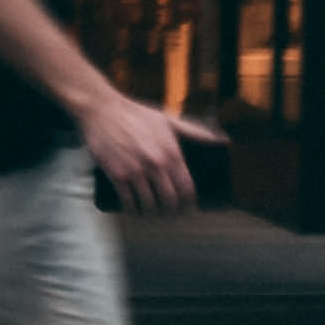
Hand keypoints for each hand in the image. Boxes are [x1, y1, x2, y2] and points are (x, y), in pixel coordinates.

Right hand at [78, 87, 202, 213]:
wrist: (102, 110)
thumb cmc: (136, 114)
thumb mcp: (169, 121)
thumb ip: (195, 132)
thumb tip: (222, 140)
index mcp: (172, 154)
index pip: (187, 189)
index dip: (189, 203)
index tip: (187, 208)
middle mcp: (156, 165)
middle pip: (170, 200)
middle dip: (171, 211)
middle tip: (169, 214)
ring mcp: (135, 171)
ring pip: (149, 204)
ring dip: (152, 214)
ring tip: (152, 214)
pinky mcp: (116, 174)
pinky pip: (128, 200)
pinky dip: (132, 210)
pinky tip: (134, 211)